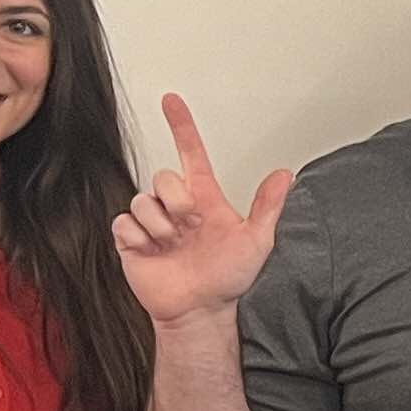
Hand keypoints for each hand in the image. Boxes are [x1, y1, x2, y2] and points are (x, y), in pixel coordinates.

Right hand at [111, 93, 291, 324]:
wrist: (200, 311)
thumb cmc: (229, 278)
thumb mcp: (256, 242)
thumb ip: (267, 207)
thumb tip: (285, 174)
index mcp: (204, 199)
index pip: (190, 153)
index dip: (181, 126)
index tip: (171, 100)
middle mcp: (176, 206)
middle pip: (163, 176)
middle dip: (176, 199)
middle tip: (190, 226)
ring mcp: (152, 222)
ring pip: (143, 201)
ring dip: (161, 225)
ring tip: (174, 245)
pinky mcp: (131, 240)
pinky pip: (124, 223)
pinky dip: (140, 238)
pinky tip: (154, 252)